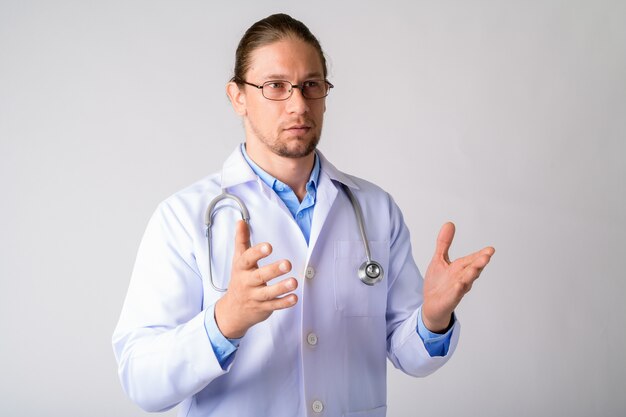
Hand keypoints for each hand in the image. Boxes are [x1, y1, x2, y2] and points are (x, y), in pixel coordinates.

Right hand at [214, 220, 297, 338]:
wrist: (232, 310)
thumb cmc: (239, 280)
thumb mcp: (238, 260)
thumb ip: (242, 240)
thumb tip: (241, 222)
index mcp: (242, 269)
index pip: (247, 259)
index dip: (257, 252)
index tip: (268, 247)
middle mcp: (247, 282)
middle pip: (259, 276)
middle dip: (273, 270)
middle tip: (287, 264)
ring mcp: (255, 296)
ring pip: (268, 293)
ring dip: (282, 288)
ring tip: (294, 282)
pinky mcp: (263, 308)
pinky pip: (274, 305)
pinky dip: (284, 302)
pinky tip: (294, 297)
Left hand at [422, 222, 494, 332]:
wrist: (431, 306)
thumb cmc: (438, 284)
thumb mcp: (439, 259)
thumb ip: (444, 243)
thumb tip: (450, 223)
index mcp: (460, 269)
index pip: (472, 260)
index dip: (481, 255)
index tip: (491, 249)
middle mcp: (461, 279)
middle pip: (472, 269)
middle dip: (479, 262)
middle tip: (488, 255)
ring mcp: (456, 290)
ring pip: (466, 281)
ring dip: (472, 274)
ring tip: (478, 266)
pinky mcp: (448, 300)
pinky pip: (454, 295)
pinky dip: (457, 290)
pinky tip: (460, 284)